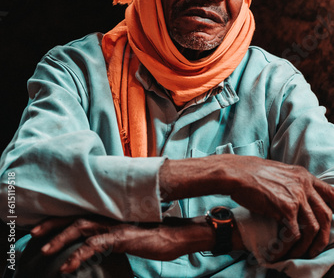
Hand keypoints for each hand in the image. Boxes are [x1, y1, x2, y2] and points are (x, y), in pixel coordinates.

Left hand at [31, 215, 217, 273]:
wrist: (174, 236)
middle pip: (74, 216)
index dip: (59, 218)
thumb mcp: (127, 235)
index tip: (41, 225)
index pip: (78, 213)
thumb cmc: (151, 236)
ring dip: (60, 239)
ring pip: (80, 228)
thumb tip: (96, 242)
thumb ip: (110, 235)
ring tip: (44, 250)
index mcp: (107, 216)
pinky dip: (78, 255)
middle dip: (51, 223)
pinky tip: (68, 267)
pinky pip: (94, 246)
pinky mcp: (121, 237)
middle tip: (33, 231)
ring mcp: (114, 225)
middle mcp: (108, 216)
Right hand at [160, 156, 333, 261]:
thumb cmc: (251, 174)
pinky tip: (282, 252)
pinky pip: (295, 234)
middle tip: (315, 248)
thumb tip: (299, 201)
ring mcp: (297, 196)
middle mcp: (304, 184)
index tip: (333, 223)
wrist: (236, 173)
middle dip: (324, 236)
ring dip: (307, 246)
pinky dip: (290, 247)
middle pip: (326, 215)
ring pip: (313, 228)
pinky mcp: (286, 208)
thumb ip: (293, 184)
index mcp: (303, 175)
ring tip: (298, 254)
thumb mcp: (279, 173)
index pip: (331, 193)